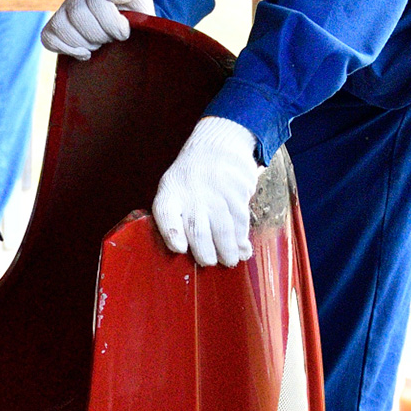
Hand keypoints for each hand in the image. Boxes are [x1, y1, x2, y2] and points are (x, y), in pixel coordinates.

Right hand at [40, 0, 154, 58]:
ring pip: (62, 28)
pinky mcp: (52, 28)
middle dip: (99, 35)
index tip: (124, 32)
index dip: (113, 24)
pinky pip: (48, 39)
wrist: (122, 28)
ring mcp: (62, 12)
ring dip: (84, 43)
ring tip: (98, 43)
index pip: (98, 4)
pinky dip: (66, 49)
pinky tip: (83, 51)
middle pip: (78, 17)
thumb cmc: (131, 15)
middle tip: (110, 38)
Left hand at [153, 116, 261, 266]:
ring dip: (227, 249)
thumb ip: (174, 218)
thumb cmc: (190, 178)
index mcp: (170, 193)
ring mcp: (216, 193)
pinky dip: (242, 238)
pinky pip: (240, 221)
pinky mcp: (237, 192)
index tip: (180, 248)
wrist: (218, 146)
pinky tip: (243, 249)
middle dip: (205, 252)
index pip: (166, 213)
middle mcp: (192, 193)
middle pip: (197, 229)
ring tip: (229, 261)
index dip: (172, 233)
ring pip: (222, 229)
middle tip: (210, 263)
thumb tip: (185, 250)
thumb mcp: (172, 189)